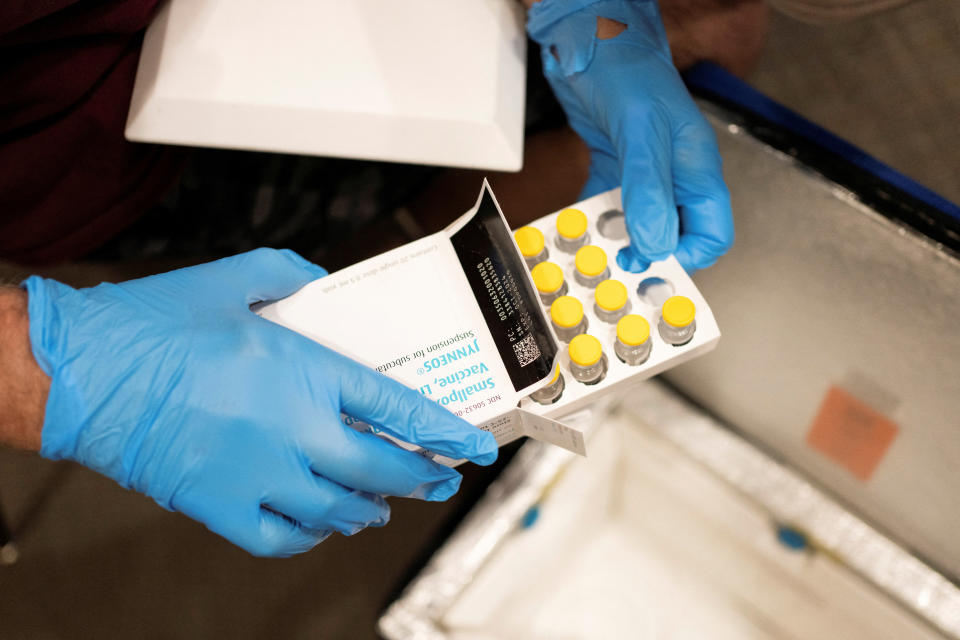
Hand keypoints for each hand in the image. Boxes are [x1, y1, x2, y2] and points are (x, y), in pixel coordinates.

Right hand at [24, 248, 496, 556]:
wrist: (78, 372)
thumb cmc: (149, 328)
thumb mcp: (232, 280)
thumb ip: (290, 276)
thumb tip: (321, 286)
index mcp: (301, 369)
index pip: (397, 406)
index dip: (445, 431)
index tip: (475, 446)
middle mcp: (289, 428)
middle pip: (381, 469)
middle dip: (422, 477)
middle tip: (439, 477)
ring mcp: (255, 473)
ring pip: (339, 510)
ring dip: (371, 507)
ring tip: (382, 502)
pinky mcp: (217, 505)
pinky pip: (281, 538)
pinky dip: (310, 535)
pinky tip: (319, 524)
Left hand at [528, 0, 733, 272]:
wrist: (589, 36)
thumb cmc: (626, 69)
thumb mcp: (641, 131)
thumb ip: (649, 188)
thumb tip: (655, 244)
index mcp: (697, 169)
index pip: (710, 233)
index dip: (686, 256)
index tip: (651, 267)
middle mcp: (674, 176)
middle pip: (673, 235)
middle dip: (647, 254)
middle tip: (614, 266)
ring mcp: (644, 172)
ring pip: (637, 224)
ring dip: (614, 239)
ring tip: (590, 248)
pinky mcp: (615, 166)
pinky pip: (607, 204)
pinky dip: (592, 218)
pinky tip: (576, 224)